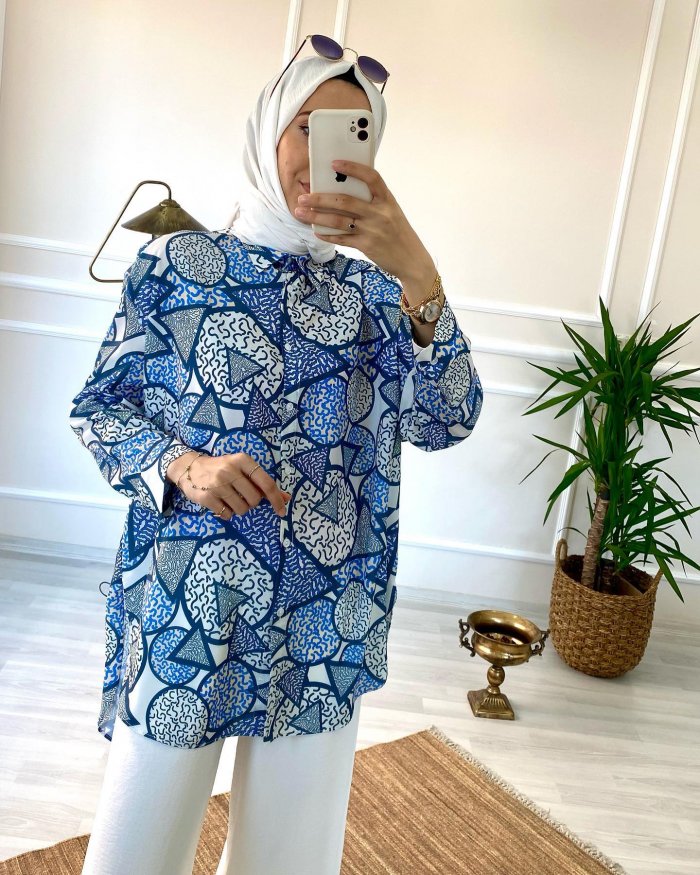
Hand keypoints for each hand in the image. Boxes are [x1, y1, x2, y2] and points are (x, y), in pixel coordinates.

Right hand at [167, 451, 290, 520]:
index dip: (276, 499)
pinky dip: (226, 513)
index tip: (281, 511)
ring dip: (239, 509)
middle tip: (242, 496)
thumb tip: (286, 499)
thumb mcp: (243, 469)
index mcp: (243, 460)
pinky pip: (227, 515)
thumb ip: (263, 483)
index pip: (267, 483)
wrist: (190, 468)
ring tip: (230, 499)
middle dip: (251, 503)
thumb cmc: (223, 468)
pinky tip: (220, 503)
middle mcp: (230, 470)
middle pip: (255, 500)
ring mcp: (217, 484)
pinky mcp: (206, 497)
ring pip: (242, 509)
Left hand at [294, 159, 432, 280]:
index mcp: (387, 200)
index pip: (371, 177)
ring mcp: (373, 230)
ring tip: (301, 212)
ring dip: (316, 216)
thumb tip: (342, 191)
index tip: (334, 163)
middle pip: (345, 201)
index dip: (353, 168)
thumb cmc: (398, 232)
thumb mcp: (391, 212)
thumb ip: (373, 201)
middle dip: (320, 198)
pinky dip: (327, 234)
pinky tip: (316, 231)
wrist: (412, 260)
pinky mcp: (367, 245)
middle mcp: (380, 213)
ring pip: (338, 220)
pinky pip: (342, 238)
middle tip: (303, 196)